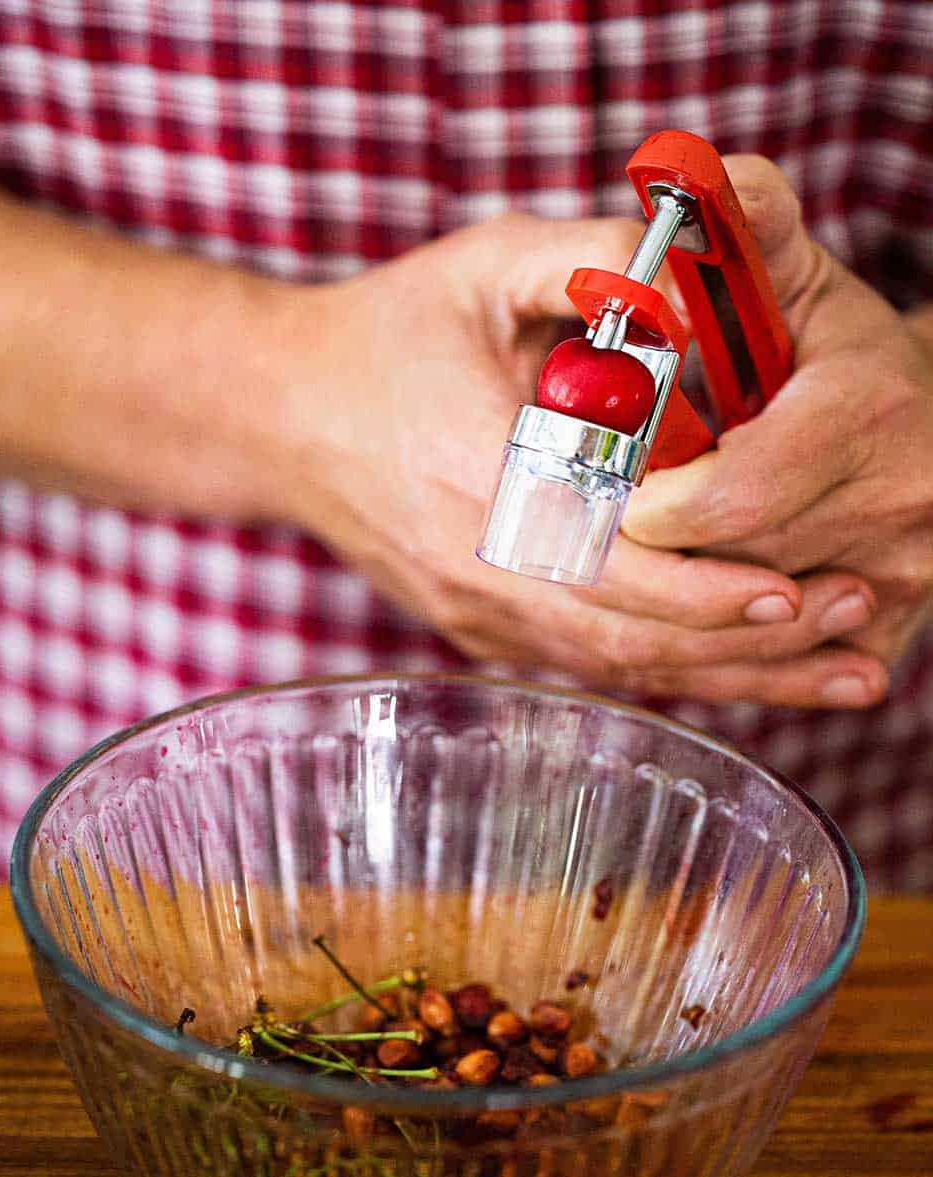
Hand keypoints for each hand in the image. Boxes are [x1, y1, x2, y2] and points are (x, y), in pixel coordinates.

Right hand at [280, 214, 886, 706]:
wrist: (283, 417)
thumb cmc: (385, 337)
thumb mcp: (481, 265)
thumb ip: (587, 258)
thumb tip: (694, 273)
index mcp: (477, 480)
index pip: (607, 564)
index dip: (703, 590)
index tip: (795, 587)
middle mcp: (475, 570)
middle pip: (626, 640)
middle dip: (744, 642)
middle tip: (850, 622)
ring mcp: (474, 614)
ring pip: (614, 670)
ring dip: (723, 673)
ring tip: (824, 663)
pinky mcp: (479, 630)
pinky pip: (586, 666)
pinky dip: (668, 668)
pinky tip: (740, 664)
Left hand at [622, 154, 932, 691]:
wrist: (925, 421)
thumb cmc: (838, 349)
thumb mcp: (794, 275)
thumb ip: (742, 226)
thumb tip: (687, 180)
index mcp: (867, 412)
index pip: (732, 496)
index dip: (654, 508)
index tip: (612, 496)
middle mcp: (899, 503)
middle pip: (731, 566)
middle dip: (659, 557)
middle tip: (606, 536)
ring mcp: (899, 577)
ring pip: (748, 623)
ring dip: (683, 602)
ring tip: (644, 566)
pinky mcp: (890, 633)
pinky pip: (781, 666)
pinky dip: (724, 650)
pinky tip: (693, 615)